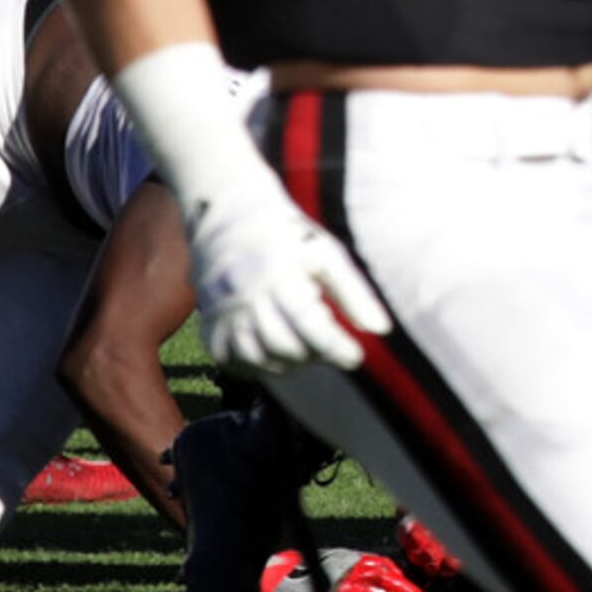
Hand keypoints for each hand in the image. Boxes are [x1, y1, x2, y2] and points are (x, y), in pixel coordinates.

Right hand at [184, 163, 390, 375]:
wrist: (231, 223)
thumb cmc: (291, 239)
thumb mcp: (327, 255)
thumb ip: (354, 293)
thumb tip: (381, 330)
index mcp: (280, 276)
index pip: (309, 324)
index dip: (334, 347)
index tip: (356, 357)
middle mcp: (247, 298)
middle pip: (283, 345)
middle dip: (314, 356)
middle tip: (332, 349)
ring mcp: (224, 314)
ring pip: (257, 357)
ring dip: (289, 364)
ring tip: (309, 351)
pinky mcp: (210, 326)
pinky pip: (232, 362)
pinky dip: (258, 368)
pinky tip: (279, 356)